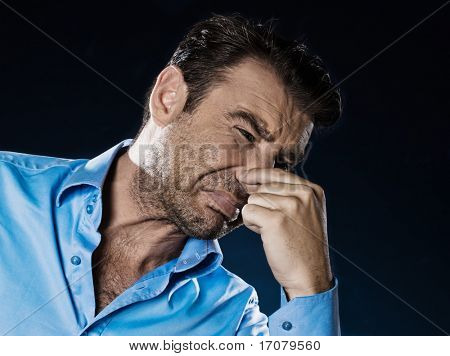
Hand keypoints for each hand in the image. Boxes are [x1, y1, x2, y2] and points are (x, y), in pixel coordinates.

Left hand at [237, 168, 332, 298]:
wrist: (309, 276)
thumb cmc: (302, 247)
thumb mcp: (304, 214)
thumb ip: (287, 195)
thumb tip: (250, 179)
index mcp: (312, 190)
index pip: (276, 173)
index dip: (257, 175)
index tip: (243, 175)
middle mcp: (303, 195)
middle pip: (263, 186)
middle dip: (260, 204)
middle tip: (273, 224)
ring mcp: (290, 206)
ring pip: (254, 198)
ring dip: (256, 215)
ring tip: (272, 231)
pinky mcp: (275, 220)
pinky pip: (248, 211)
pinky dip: (250, 224)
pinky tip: (264, 234)